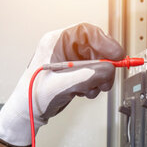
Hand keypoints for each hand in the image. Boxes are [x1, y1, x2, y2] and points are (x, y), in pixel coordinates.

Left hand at [0, 23, 124, 146]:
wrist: (29, 113)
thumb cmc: (33, 96)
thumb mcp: (65, 84)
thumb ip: (89, 74)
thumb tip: (110, 69)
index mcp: (56, 42)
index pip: (87, 33)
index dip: (105, 42)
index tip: (116, 55)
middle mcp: (64, 49)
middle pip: (95, 48)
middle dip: (104, 65)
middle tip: (108, 77)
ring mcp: (70, 61)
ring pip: (97, 63)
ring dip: (100, 77)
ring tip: (92, 88)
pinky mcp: (75, 73)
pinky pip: (94, 74)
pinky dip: (95, 84)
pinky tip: (85, 91)